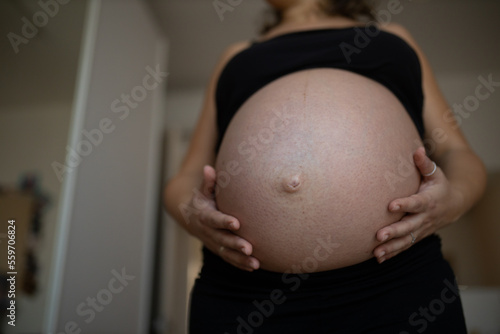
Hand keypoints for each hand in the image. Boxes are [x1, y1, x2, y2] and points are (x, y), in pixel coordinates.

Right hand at [185, 165, 259, 270]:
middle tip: (248, 248)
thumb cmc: (202, 201)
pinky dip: (240, 264)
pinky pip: (229, 259)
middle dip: (234, 244)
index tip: (236, 223)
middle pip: (222, 240)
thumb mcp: (203, 191)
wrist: (190, 218)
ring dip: (240, 259)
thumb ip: (208, 182)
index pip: (214, 219)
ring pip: (227, 253)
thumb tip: (209, 168)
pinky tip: (254, 267)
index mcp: (204, 216)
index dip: (223, 221)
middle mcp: (208, 232)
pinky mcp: (219, 250)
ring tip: (255, 263)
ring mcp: (213, 243)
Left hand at [373, 147, 461, 262]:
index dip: (404, 204)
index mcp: (428, 201)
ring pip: (406, 241)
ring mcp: (421, 229)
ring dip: (391, 247)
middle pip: (409, 226)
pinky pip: (405, 246)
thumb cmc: (439, 186)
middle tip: (379, 235)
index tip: (390, 206)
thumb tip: (417, 150)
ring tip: (376, 252)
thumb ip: (424, 164)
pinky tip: (378, 257)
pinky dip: (393, 253)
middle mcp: (425, 218)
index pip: (416, 203)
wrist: (454, 205)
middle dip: (394, 232)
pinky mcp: (417, 236)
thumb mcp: (435, 173)